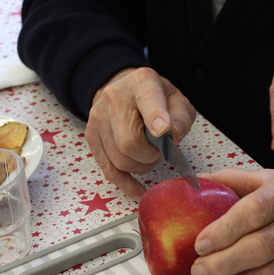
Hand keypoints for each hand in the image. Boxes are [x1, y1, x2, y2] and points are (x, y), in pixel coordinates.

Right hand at [86, 67, 195, 198]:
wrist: (124, 90)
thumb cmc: (156, 99)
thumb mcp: (176, 99)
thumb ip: (181, 116)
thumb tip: (173, 133)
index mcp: (142, 83)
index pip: (148, 100)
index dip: (156, 117)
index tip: (163, 131)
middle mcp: (114, 99)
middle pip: (129, 142)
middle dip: (149, 156)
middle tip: (158, 151)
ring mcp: (98, 118)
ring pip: (119, 160)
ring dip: (140, 167)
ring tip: (148, 156)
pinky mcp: (91, 137)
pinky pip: (108, 169)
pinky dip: (125, 183)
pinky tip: (139, 191)